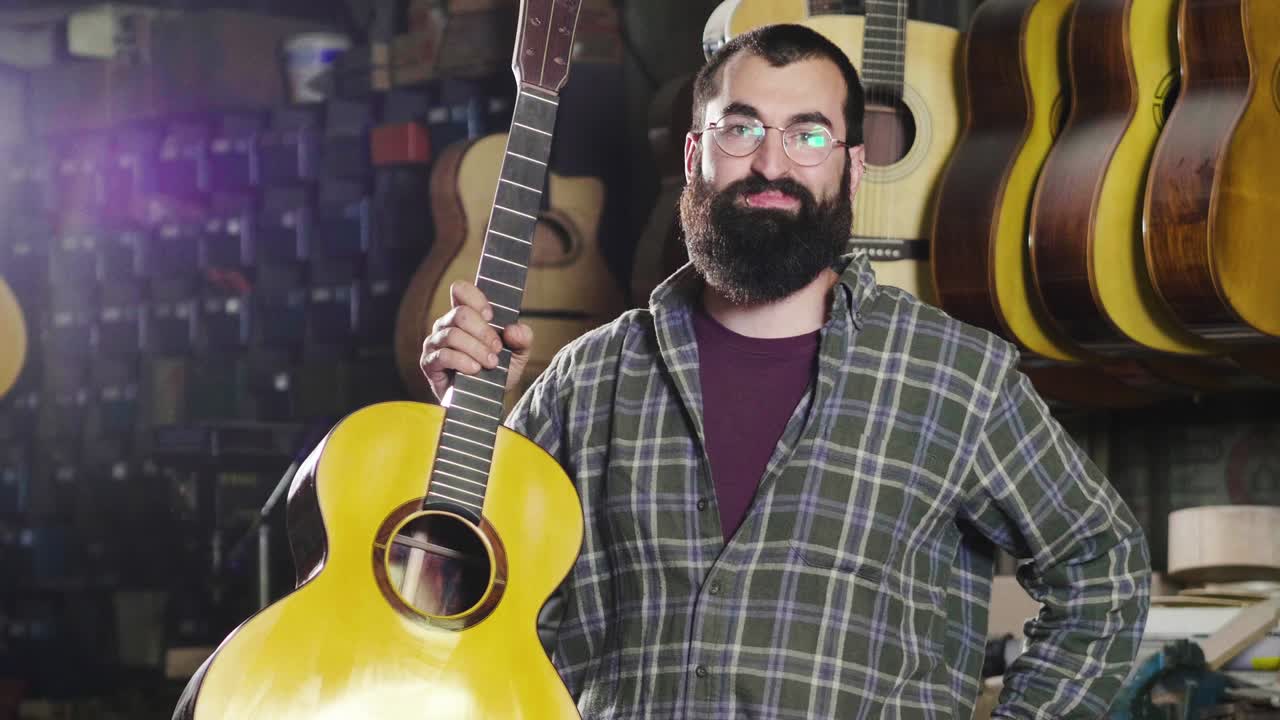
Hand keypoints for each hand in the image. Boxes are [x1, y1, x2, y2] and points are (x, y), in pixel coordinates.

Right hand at [420, 281, 533, 401]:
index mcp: (465, 315)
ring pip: (453, 335)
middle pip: (460, 313)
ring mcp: (435, 343)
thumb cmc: (499, 371)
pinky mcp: (429, 363)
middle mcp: (446, 325)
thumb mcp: (518, 353)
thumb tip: (513, 329)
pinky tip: (475, 370)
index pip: (461, 290)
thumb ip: (522, 338)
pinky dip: (462, 362)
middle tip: (497, 349)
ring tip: (491, 363)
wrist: (487, 402)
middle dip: (483, 332)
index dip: (476, 299)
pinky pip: (443, 355)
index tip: (492, 316)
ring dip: (476, 349)